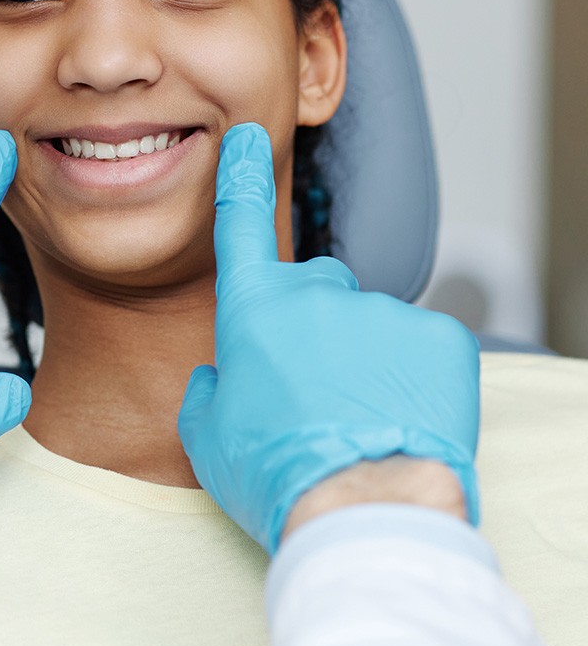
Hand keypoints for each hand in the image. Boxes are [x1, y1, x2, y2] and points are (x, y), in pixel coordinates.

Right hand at [177, 123, 478, 553]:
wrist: (360, 508)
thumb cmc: (273, 471)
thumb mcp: (206, 434)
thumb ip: (206, 387)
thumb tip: (217, 375)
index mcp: (254, 309)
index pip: (241, 226)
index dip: (241, 179)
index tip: (245, 137)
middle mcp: (315, 294)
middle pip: (314, 291)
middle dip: (312, 327)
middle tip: (313, 390)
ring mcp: (380, 310)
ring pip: (367, 325)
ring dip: (361, 360)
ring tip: (357, 418)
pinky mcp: (438, 337)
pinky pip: (418, 345)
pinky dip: (409, 375)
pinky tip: (398, 415)